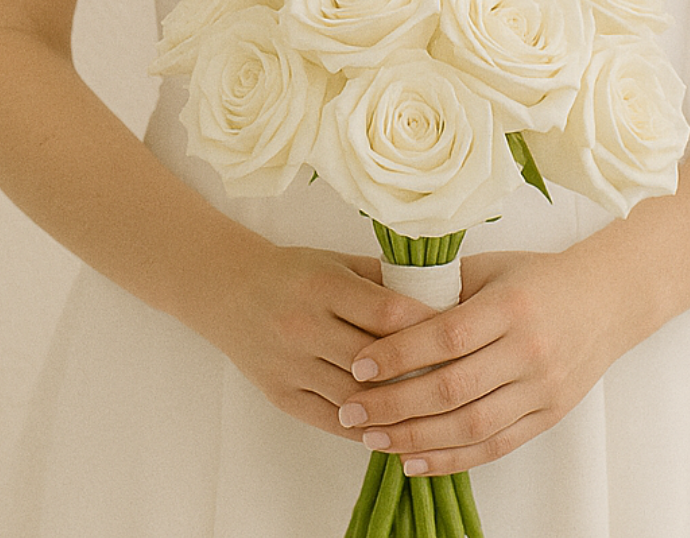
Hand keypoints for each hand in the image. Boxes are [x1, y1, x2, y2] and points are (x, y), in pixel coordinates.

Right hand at [196, 238, 436, 441]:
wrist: (229, 290)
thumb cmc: (296, 273)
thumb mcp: (338, 263)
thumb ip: (383, 280)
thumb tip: (441, 296)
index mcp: (323, 286)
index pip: (387, 312)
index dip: (427, 326)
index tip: (460, 332)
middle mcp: (304, 326)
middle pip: (374, 360)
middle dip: (419, 371)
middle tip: (459, 377)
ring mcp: (290, 365)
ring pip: (356, 398)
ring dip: (397, 407)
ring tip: (435, 410)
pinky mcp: (280, 395)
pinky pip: (331, 420)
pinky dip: (366, 427)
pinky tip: (396, 427)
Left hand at [337, 246, 624, 474]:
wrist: (606, 301)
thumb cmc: (538, 278)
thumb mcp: (492, 268)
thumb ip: (443, 289)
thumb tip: (381, 309)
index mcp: (510, 306)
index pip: (446, 336)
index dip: (398, 354)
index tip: (358, 366)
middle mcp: (528, 350)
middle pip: (451, 389)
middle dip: (393, 404)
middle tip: (350, 410)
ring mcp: (542, 388)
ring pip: (470, 426)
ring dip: (414, 438)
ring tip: (371, 438)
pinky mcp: (548, 416)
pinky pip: (493, 446)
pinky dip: (450, 459)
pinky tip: (412, 459)